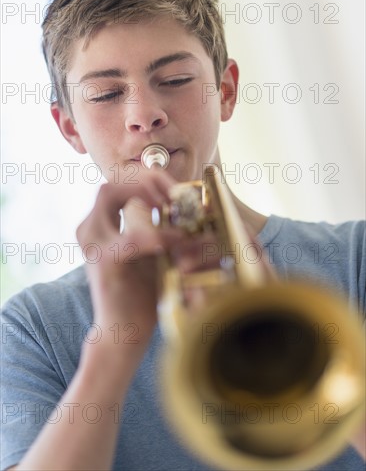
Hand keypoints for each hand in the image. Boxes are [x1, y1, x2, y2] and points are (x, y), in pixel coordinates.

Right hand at [76, 170, 183, 358]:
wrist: (124, 332)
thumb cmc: (139, 291)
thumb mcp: (149, 251)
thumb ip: (156, 225)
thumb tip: (184, 203)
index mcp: (97, 226)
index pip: (115, 184)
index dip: (144, 180)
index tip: (174, 190)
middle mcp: (89, 230)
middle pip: (110, 184)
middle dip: (145, 182)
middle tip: (174, 194)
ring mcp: (93, 243)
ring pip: (113, 197)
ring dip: (148, 197)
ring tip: (173, 208)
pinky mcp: (105, 261)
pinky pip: (133, 237)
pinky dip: (159, 234)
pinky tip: (178, 239)